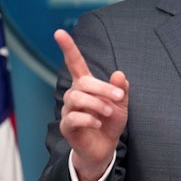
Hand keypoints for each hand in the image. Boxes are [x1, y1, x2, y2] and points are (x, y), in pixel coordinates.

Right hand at [54, 29, 128, 180]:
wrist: (104, 148)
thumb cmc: (110, 122)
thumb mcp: (121, 104)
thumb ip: (121, 89)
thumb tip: (119, 74)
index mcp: (86, 85)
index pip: (75, 63)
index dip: (68, 48)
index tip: (59, 32)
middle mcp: (74, 94)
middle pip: (83, 83)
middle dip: (103, 88)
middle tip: (120, 98)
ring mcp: (68, 110)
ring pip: (76, 98)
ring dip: (96, 103)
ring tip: (108, 112)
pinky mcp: (67, 126)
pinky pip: (73, 117)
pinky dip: (88, 118)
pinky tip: (98, 122)